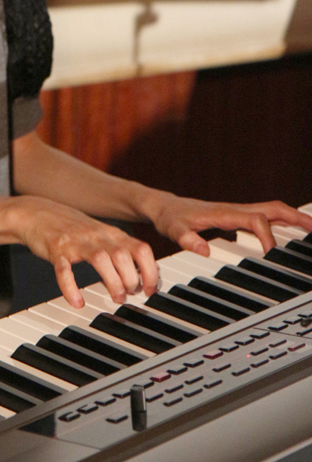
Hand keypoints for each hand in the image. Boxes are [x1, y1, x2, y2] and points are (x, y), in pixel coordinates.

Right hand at [10, 195, 158, 308]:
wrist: (37, 213)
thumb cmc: (72, 229)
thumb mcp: (101, 237)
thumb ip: (120, 253)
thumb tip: (141, 278)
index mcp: (111, 234)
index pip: (141, 249)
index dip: (150, 271)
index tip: (151, 290)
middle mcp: (97, 236)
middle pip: (123, 255)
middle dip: (131, 280)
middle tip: (128, 295)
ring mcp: (76, 241)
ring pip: (100, 259)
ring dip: (112, 282)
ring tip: (115, 298)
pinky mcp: (56, 250)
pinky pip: (64, 269)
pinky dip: (71, 288)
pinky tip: (77, 301)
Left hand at [149, 195, 311, 256]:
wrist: (164, 207)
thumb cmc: (170, 218)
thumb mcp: (173, 230)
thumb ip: (186, 239)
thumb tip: (203, 251)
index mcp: (224, 213)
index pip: (255, 220)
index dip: (267, 236)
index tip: (272, 254)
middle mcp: (234, 209)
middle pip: (272, 208)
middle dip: (295, 217)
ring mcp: (237, 211)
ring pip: (271, 210)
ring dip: (292, 218)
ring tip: (311, 229)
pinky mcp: (235, 215)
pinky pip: (264, 216)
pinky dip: (281, 221)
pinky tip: (289, 231)